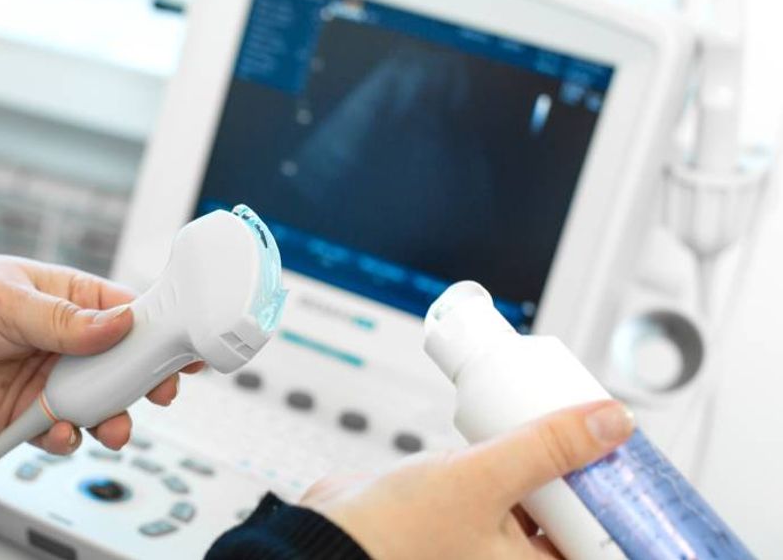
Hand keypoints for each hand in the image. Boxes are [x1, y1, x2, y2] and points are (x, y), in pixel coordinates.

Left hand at [0, 254, 201, 453]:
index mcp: (75, 300)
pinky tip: (59, 432)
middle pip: (125, 367)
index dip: (162, 332)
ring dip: (110, 419)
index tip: (185, 350)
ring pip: (99, 406)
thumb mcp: (10, 297)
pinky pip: (59, 432)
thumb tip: (119, 323)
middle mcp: (71, 343)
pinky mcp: (28, 412)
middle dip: (144, 384)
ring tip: (110, 428)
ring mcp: (51, 379)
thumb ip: (64, 319)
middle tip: (157, 395)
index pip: (132, 316)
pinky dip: (65, 439)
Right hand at [301, 400, 634, 558]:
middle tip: (608, 436)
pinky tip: (518, 434)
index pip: (603, 547)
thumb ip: (547, 447)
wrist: (328, 538)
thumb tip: (610, 422)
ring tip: (571, 426)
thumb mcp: (482, 480)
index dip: (627, 511)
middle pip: (578, 522)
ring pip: (542, 502)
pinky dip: (515, 465)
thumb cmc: (396, 538)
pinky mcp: (462, 521)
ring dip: (553, 467)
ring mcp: (489, 546)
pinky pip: (506, 491)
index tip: (641, 471)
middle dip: (593, 479)